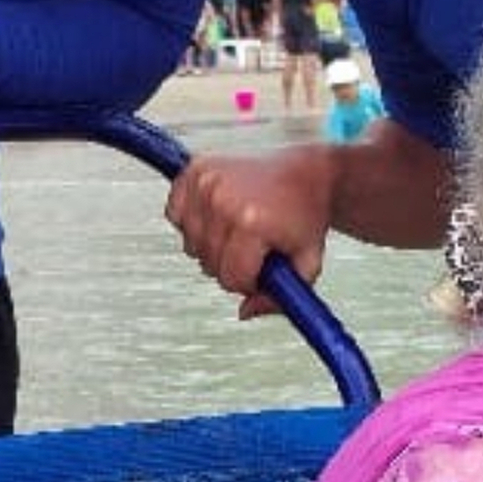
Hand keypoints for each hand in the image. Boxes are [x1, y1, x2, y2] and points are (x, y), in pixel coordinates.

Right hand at [167, 144, 337, 314]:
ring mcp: (205, 182)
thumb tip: (244, 312)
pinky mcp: (194, 169)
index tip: (265, 266)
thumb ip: (279, 298)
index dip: (250, 282)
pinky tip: (217, 216)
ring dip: (211, 245)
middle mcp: (222, 199)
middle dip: (231, 265)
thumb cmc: (306, 215)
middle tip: (256, 246)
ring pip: (191, 245)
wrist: (306, 172)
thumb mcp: (307, 263)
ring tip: (239, 230)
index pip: (231, 278)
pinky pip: (175, 214)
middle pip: (209, 264)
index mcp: (251, 222)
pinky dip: (192, 221)